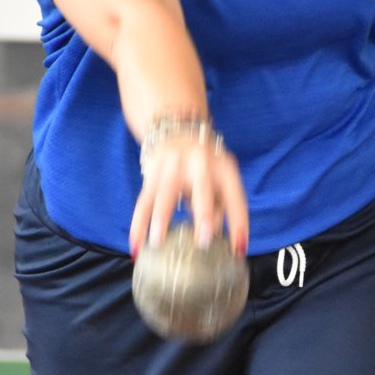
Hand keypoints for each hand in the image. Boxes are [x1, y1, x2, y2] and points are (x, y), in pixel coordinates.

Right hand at [130, 128, 248, 258]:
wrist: (177, 126)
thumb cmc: (204, 165)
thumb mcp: (219, 179)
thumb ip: (220, 205)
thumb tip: (215, 237)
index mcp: (224, 168)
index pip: (235, 197)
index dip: (239, 222)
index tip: (239, 248)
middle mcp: (200, 163)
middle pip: (202, 190)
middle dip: (204, 215)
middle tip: (204, 240)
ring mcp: (173, 165)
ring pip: (165, 194)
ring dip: (161, 219)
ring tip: (157, 242)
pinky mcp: (152, 171)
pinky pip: (144, 201)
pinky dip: (139, 224)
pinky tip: (136, 244)